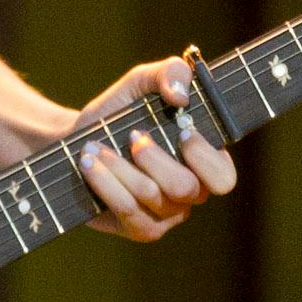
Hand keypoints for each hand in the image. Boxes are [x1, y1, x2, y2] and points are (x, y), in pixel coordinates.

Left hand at [73, 57, 236, 242]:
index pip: (223, 176)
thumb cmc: (119, 113)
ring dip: (119, 167)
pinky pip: (128, 211)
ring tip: (95, 148)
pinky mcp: (139, 229)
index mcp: (204, 162)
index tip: (181, 130)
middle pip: (187, 188)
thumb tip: (181, 95)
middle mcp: (191, 193)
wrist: (78, 142)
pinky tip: (90, 164)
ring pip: (152, 196)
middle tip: (133, 137)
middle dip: (155, 159)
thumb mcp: (142, 82)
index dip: (204, 156)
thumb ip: (169, 72)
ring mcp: (167, 215)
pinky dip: (106, 184)